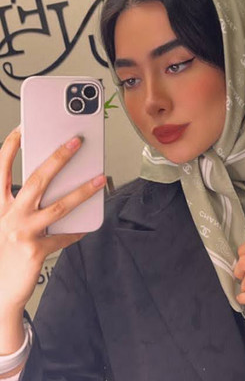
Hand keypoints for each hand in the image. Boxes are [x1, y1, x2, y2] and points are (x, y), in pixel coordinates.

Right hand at [0, 126, 105, 312]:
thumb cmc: (5, 252)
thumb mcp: (7, 223)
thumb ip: (23, 204)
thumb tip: (57, 185)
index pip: (1, 167)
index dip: (11, 145)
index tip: (24, 127)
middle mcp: (9, 215)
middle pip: (36, 179)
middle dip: (58, 157)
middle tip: (76, 142)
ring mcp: (22, 233)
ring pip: (58, 206)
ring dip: (82, 191)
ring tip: (99, 180)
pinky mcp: (36, 251)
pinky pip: (64, 236)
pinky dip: (78, 230)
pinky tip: (89, 223)